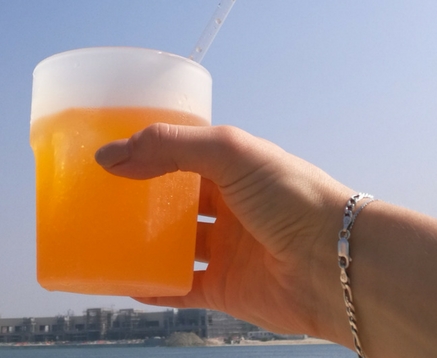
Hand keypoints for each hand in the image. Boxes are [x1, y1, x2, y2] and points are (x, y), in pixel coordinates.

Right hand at [96, 123, 352, 342]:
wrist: (335, 263)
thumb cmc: (290, 194)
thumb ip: (169, 147)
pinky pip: (181, 289)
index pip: (181, 154)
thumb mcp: (227, 152)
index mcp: (231, 167)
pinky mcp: (225, 289)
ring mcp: (226, 248)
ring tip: (104, 240)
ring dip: (143, 244)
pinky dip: (155, 287)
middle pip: (174, 201)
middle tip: (101, 199)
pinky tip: (127, 282)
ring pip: (174, 246)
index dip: (148, 153)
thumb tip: (110, 155)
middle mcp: (229, 206)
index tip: (111, 156)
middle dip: (141, 200)